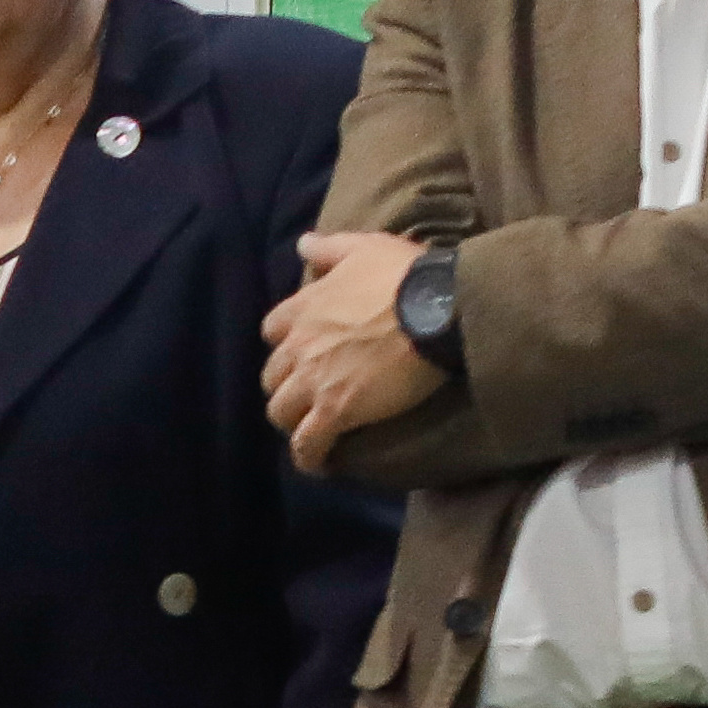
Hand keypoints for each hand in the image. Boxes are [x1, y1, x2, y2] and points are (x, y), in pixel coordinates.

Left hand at [259, 227, 446, 472]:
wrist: (435, 308)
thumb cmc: (404, 276)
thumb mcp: (364, 247)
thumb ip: (330, 249)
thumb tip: (303, 243)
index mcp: (303, 308)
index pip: (272, 330)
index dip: (286, 342)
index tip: (303, 349)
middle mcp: (298, 346)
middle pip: (272, 376)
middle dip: (286, 385)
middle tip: (310, 393)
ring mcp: (313, 380)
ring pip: (282, 412)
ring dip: (294, 420)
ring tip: (313, 428)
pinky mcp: (334, 410)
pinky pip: (307, 443)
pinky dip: (309, 456)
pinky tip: (318, 464)